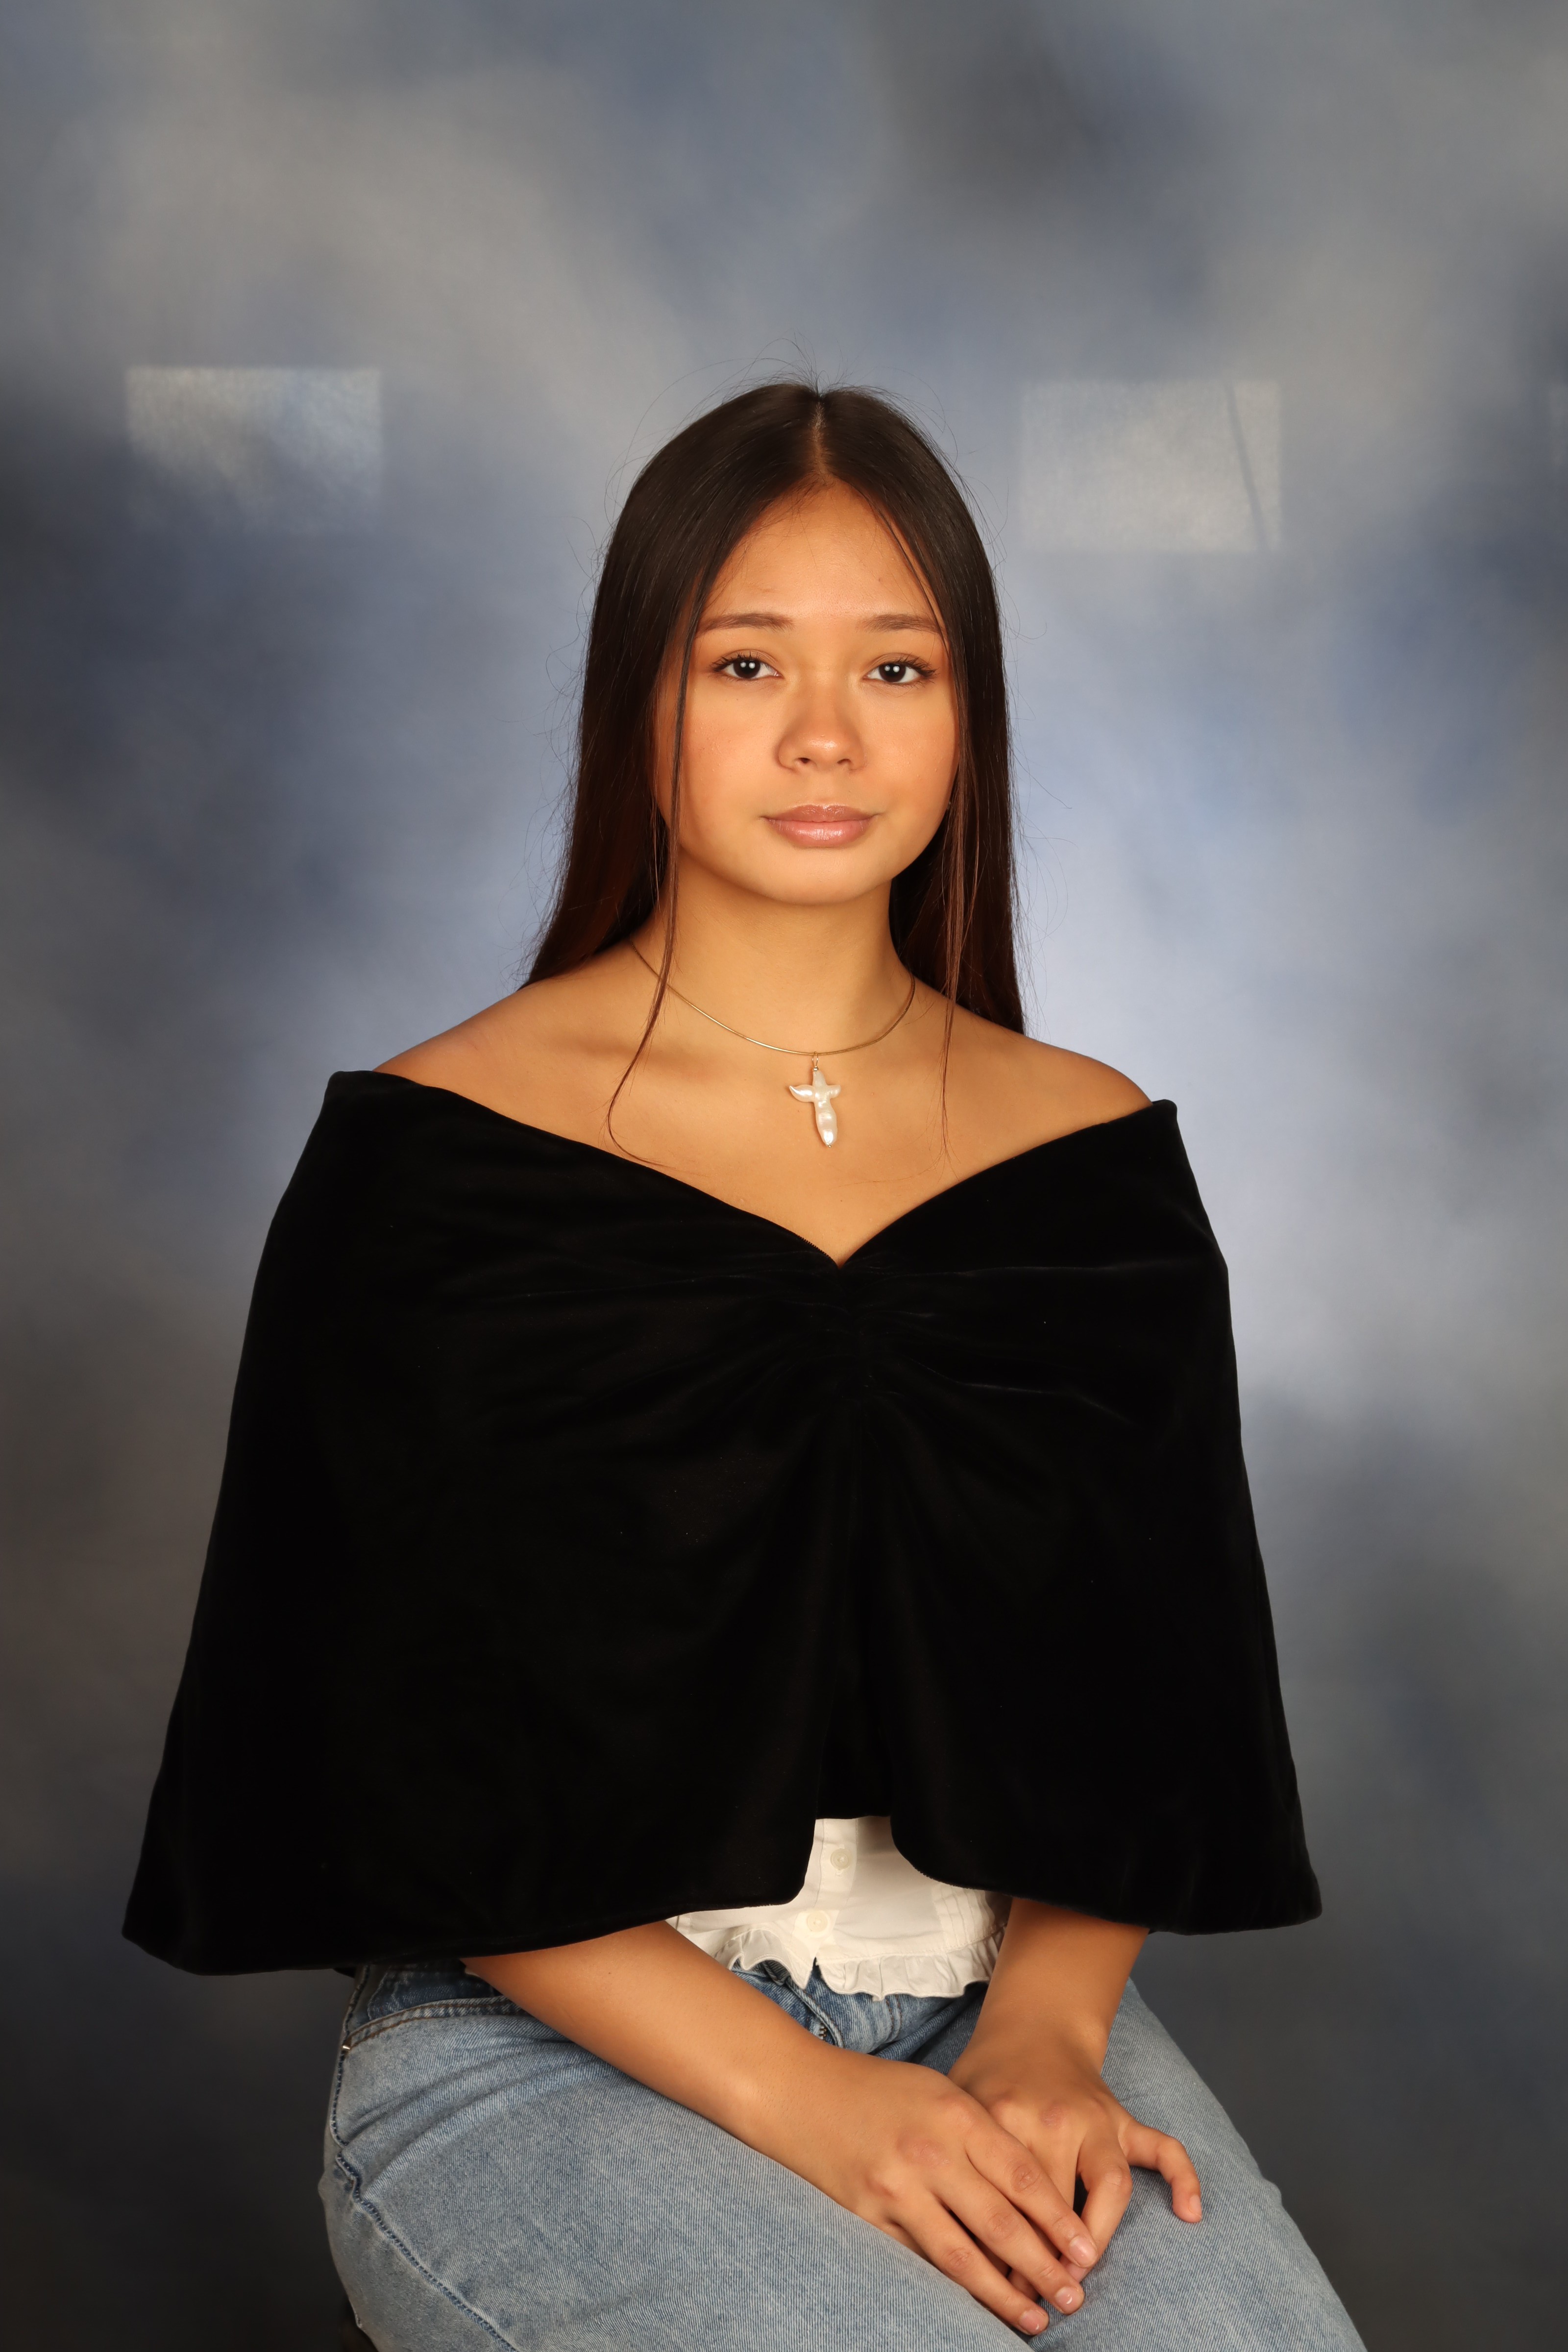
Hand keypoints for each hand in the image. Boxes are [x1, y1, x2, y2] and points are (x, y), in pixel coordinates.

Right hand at [755, 2041, 1103, 2336]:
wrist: (798, 2090)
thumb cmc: (878, 2089)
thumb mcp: (939, 2092)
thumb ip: (981, 2134)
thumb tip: (1031, 2193)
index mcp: (955, 2114)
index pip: (1022, 2177)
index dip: (1058, 2221)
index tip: (1087, 2253)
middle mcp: (929, 2152)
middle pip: (1000, 2222)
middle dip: (1043, 2266)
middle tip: (1073, 2298)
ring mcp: (895, 2188)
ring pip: (961, 2255)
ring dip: (1003, 2293)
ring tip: (1036, 2319)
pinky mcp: (867, 2216)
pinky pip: (919, 2260)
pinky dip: (953, 2287)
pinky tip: (977, 2306)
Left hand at [948, 2020, 1201, 2293]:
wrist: (1032, 2025)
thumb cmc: (988, 2076)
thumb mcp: (959, 2106)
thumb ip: (958, 2162)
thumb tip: (953, 2240)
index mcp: (1005, 2116)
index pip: (1007, 2199)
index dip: (1005, 2249)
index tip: (1002, 2288)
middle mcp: (1054, 2117)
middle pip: (1057, 2202)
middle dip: (1047, 2257)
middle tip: (1039, 2296)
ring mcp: (1096, 2116)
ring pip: (1111, 2184)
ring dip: (1098, 2238)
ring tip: (1082, 2274)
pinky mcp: (1123, 2117)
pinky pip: (1162, 2146)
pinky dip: (1183, 2177)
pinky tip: (1190, 2213)